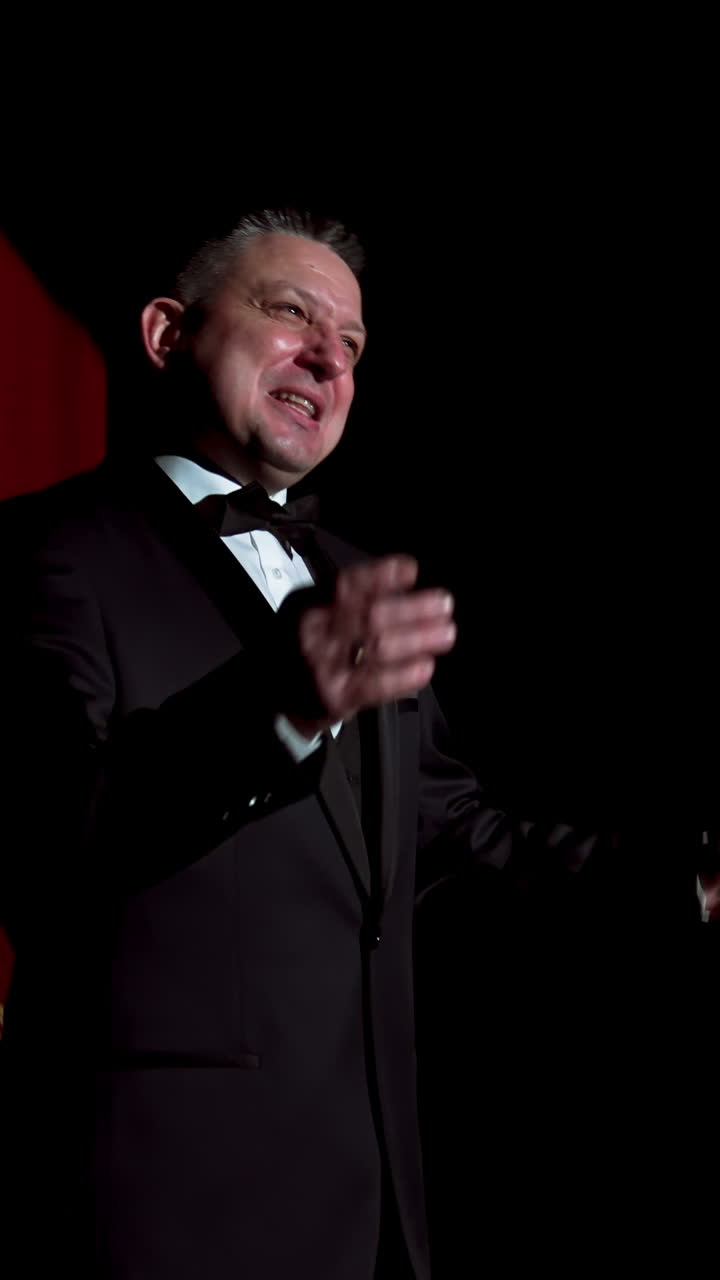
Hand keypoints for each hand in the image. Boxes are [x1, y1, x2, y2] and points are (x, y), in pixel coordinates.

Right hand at [287, 555, 455, 736]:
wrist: (270, 696)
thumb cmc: (300, 647)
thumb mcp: (308, 611)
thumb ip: (345, 598)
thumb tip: (400, 583)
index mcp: (308, 604)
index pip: (346, 584)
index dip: (381, 575)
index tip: (411, 570)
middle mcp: (313, 633)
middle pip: (369, 615)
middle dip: (412, 608)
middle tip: (443, 603)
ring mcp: (323, 667)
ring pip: (377, 648)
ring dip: (418, 638)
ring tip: (445, 632)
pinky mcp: (335, 698)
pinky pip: (376, 685)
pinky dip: (404, 675)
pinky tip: (425, 666)